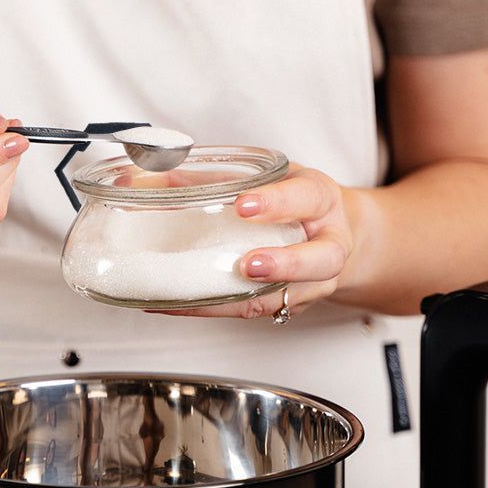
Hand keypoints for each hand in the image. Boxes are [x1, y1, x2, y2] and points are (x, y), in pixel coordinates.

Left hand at [159, 165, 353, 318]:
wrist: (329, 230)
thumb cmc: (292, 200)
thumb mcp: (268, 177)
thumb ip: (220, 177)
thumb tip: (158, 179)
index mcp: (321, 199)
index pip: (307, 198)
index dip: (277, 203)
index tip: (242, 206)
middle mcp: (329, 243)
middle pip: (322, 259)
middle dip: (285, 264)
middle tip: (248, 264)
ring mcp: (315, 280)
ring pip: (290, 296)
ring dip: (250, 298)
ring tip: (206, 296)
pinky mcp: (293, 303)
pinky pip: (262, 310)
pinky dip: (221, 308)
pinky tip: (184, 302)